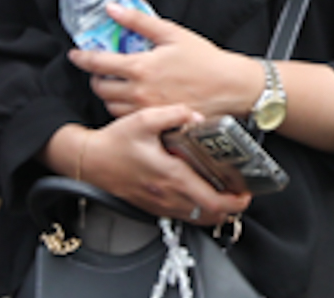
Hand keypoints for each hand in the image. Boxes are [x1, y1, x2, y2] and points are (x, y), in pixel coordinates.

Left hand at [69, 5, 259, 119]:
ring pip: (110, 104)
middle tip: (104, 69)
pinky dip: (123, 106)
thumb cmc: (205, 60)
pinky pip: (126, 116)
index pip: (97, 62)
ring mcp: (145, 109)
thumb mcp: (173, 33)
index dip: (82, 57)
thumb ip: (139, 21)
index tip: (76, 54)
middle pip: (99, 86)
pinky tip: (135, 97)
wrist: (229, 87)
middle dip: (96, 76)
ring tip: (120, 83)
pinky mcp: (154, 121)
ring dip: (109, 93)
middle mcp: (138, 91)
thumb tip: (113, 9)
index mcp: (140, 67)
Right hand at [76, 106, 251, 224]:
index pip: (209, 200)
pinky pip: (180, 216)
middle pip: (207, 215)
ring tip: (227, 197)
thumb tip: (197, 117)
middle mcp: (166, 195)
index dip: (232, 201)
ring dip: (214, 212)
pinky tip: (201, 197)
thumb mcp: (145, 119)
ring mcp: (157, 203)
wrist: (87, 160)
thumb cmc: (114, 142)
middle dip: (230, 209)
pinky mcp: (150, 205)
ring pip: (194, 219)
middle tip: (241, 196)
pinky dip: (196, 211)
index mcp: (170, 176)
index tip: (245, 194)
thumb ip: (175, 114)